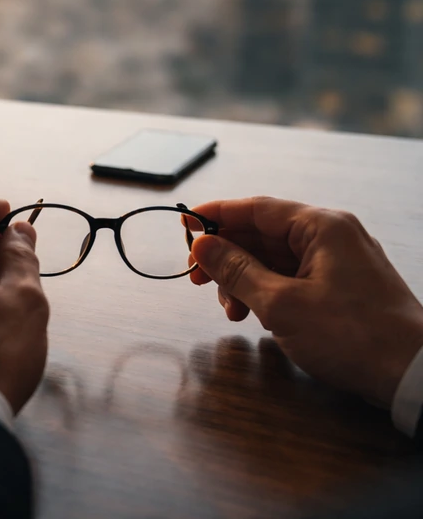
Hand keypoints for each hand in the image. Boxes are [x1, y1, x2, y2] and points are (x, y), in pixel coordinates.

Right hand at [188, 197, 422, 406]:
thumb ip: (237, 270)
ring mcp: (339, 262)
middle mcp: (331, 236)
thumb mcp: (281, 304)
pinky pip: (292, 277)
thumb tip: (203, 244)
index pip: (256, 208)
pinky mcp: (342, 287)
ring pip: (274, 259)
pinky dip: (266, 292)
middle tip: (197, 279)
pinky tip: (253, 315)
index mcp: (321, 227)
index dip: (216, 215)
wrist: (414, 376)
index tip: (185, 225)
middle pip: (262, 234)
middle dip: (227, 257)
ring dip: (244, 280)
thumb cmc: (354, 336)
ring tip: (230, 311)